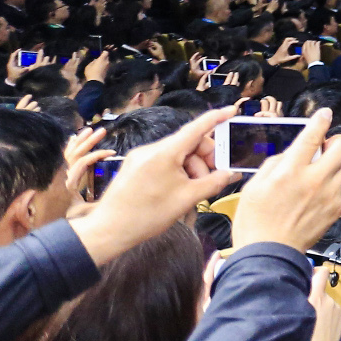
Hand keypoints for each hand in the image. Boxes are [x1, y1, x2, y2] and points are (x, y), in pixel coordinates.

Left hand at [71, 105, 239, 264]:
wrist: (109, 229)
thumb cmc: (148, 215)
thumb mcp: (187, 199)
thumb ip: (213, 182)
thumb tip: (231, 174)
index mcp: (165, 153)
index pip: (196, 127)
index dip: (216, 118)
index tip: (231, 110)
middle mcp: (150, 149)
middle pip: (188, 143)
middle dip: (204, 159)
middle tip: (210, 179)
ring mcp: (140, 156)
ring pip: (176, 153)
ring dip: (190, 168)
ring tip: (190, 191)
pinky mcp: (134, 165)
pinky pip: (162, 160)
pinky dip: (176, 170)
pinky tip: (176, 189)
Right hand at [231, 110, 340, 251]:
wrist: (269, 255)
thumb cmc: (255, 221)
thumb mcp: (254, 186)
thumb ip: (275, 164)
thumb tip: (292, 153)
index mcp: (290, 171)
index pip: (312, 135)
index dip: (320, 120)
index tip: (324, 114)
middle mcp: (314, 180)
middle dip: (336, 142)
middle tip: (326, 148)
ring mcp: (329, 195)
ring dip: (340, 163)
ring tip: (326, 170)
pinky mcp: (336, 209)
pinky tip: (327, 189)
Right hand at [295, 271, 340, 340]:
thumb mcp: (293, 318)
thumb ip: (298, 300)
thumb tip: (298, 287)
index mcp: (317, 299)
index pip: (321, 273)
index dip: (314, 271)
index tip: (307, 275)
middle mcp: (330, 302)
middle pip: (321, 289)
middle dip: (312, 294)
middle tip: (300, 306)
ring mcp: (338, 311)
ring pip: (326, 302)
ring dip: (318, 307)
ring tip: (307, 321)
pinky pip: (332, 311)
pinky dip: (326, 315)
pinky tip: (317, 328)